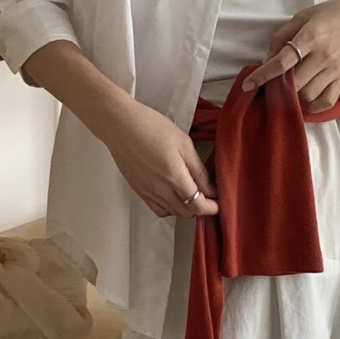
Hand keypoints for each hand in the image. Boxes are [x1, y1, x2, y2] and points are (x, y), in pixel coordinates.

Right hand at [99, 99, 218, 219]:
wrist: (120, 125)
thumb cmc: (153, 127)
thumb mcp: (183, 143)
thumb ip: (198, 169)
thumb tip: (210, 190)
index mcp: (175, 177)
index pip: (198, 205)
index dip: (212, 207)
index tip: (218, 202)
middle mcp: (161, 190)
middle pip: (186, 212)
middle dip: (200, 207)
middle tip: (207, 195)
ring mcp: (148, 192)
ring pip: (172, 213)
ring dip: (185, 208)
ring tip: (190, 193)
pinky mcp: (138, 190)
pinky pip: (158, 209)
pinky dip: (169, 207)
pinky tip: (172, 195)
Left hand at [240, 0, 339, 111]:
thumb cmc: (333, 13)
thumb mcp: (303, 16)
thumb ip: (282, 36)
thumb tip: (267, 60)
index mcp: (311, 36)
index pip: (282, 62)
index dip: (262, 75)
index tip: (248, 85)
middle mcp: (323, 55)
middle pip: (294, 82)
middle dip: (278, 85)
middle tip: (273, 81)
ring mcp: (335, 69)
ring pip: (308, 94)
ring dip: (295, 93)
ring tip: (292, 84)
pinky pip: (326, 101)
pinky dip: (313, 105)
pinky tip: (306, 99)